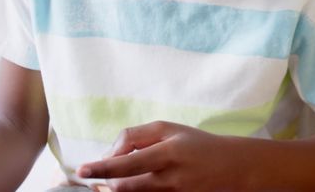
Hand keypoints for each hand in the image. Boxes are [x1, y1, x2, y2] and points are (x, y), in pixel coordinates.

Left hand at [77, 121, 241, 191]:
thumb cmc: (196, 144)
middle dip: (107, 181)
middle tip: (102, 174)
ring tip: (119, 177)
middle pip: (124, 187)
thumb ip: (135, 137)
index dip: (101, 168)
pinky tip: (137, 183)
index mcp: (168, 152)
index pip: (126, 163)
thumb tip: (109, 154)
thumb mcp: (168, 129)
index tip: (82, 170)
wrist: (232, 168)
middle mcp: (170, 178)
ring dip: (118, 188)